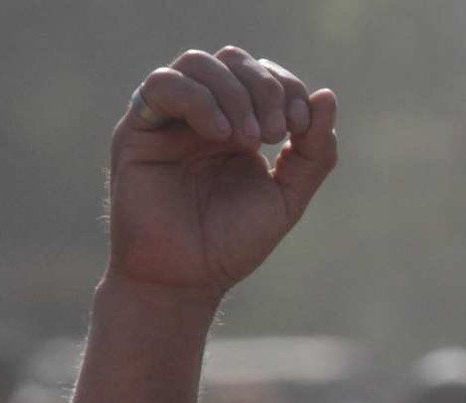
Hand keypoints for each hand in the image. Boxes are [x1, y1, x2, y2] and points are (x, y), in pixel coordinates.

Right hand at [106, 47, 337, 302]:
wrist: (187, 279)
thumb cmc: (232, 244)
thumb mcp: (287, 198)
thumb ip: (313, 153)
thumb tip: (327, 96)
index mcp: (239, 126)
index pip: (264, 75)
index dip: (288, 88)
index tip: (300, 127)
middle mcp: (204, 116)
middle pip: (234, 60)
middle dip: (264, 87)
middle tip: (274, 133)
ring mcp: (170, 120)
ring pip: (199, 64)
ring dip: (234, 93)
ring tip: (247, 140)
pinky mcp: (138, 130)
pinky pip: (162, 85)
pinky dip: (198, 100)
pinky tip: (220, 135)